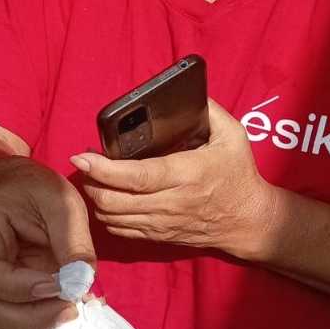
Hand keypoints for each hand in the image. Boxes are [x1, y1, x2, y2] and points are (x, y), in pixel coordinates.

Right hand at [0, 160, 96, 328]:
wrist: (17, 190)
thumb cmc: (36, 189)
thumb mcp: (59, 201)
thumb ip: (72, 239)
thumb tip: (83, 280)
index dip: (22, 288)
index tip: (60, 285)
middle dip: (33, 319)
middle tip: (72, 309)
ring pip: (3, 324)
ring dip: (41, 327)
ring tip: (76, 310)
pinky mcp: (8, 299)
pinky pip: (20, 325)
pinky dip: (46, 326)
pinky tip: (71, 310)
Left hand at [71, 99, 274, 259]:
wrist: (248, 221)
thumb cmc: (239, 175)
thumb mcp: (233, 136)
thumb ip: (209, 111)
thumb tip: (187, 92)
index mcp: (186, 174)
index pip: (137, 176)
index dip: (104, 169)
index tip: (82, 157)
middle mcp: (171, 202)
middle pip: (114, 200)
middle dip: (91, 182)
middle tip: (85, 163)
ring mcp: (162, 223)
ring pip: (112, 217)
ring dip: (94, 198)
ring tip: (93, 178)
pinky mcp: (158, 236)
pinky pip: (120, 230)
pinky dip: (105, 214)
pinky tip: (106, 198)